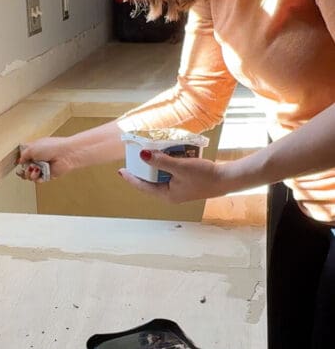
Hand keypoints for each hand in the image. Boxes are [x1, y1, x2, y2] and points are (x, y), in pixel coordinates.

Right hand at [18, 136, 79, 180]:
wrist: (65, 155)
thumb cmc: (51, 147)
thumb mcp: (31, 148)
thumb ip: (23, 155)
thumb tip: (20, 160)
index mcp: (34, 150)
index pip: (24, 157)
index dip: (21, 161)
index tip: (18, 163)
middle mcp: (38, 159)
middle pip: (25, 168)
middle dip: (24, 169)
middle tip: (28, 167)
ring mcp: (43, 168)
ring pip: (30, 176)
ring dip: (30, 174)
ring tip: (35, 169)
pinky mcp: (48, 175)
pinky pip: (38, 180)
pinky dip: (37, 177)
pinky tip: (39, 172)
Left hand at [118, 150, 232, 202]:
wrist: (227, 179)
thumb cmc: (204, 175)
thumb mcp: (180, 167)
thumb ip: (161, 161)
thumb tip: (143, 155)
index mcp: (166, 195)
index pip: (143, 187)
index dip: (131, 178)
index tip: (120, 171)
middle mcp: (171, 194)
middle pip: (151, 181)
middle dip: (144, 169)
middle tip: (135, 157)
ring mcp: (179, 189)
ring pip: (161, 176)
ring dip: (156, 165)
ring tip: (150, 153)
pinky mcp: (186, 182)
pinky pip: (171, 172)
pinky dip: (168, 164)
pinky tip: (168, 153)